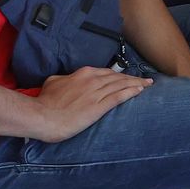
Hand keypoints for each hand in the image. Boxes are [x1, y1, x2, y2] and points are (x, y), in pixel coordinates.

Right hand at [34, 66, 152, 141]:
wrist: (41, 116)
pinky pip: (119, 97)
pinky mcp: (98, 107)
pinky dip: (131, 92)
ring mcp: (96, 93)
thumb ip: (64, 79)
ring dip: (136, 84)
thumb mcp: (53, 83)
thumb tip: (67, 80)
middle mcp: (92, 80)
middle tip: (145, 80)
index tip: (126, 76)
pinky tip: (140, 91)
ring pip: (121, 85)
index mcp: (82, 74)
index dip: (119, 74)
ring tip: (147, 85)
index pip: (106, 72)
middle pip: (117, 77)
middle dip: (132, 78)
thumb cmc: (45, 102)